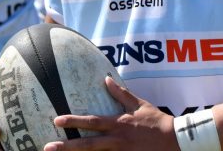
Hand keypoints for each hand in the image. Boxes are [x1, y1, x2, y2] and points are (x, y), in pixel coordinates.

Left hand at [45, 76, 178, 150]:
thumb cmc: (157, 121)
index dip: (74, 120)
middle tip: (47, 147)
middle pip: (87, 144)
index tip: (56, 120)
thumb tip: (106, 79)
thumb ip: (121, 94)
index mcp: (118, 124)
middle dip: (66, 146)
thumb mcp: (139, 105)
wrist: (175, 141)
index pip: (92, 122)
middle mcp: (117, 140)